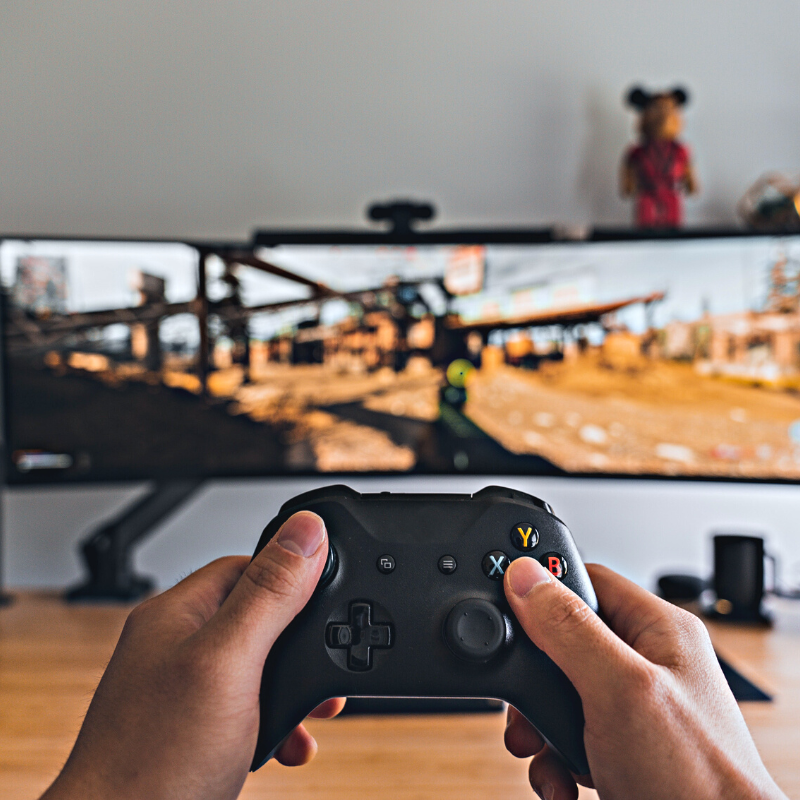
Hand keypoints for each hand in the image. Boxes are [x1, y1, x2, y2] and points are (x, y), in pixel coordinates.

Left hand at [42, 511, 343, 799]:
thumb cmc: (153, 761)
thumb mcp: (229, 662)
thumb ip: (270, 594)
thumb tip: (306, 530)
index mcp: (177, 613)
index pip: (247, 565)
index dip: (293, 574)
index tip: (330, 591)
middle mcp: (178, 646)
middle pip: (259, 615)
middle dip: (301, 641)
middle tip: (326, 666)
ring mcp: (185, 689)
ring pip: (260, 666)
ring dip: (294, 687)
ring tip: (314, 711)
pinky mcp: (196, 729)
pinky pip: (251, 707)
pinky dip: (279, 723)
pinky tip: (289, 744)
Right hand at [502, 559, 786, 799]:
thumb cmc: (699, 781)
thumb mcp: (620, 691)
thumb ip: (569, 629)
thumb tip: (524, 576)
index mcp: (658, 630)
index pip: (587, 580)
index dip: (542, 591)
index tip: (506, 608)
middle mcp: (647, 663)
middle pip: (562, 641)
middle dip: (533, 679)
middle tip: (523, 704)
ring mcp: (634, 708)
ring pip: (558, 694)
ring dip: (538, 728)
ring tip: (538, 751)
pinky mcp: (621, 747)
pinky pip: (567, 736)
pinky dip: (552, 761)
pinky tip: (560, 780)